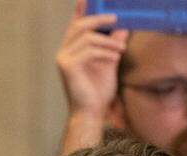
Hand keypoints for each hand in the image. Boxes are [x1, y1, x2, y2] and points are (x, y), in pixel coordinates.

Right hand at [56, 0, 128, 118]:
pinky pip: (88, 50)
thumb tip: (122, 27)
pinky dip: (105, 51)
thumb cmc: (98, 92)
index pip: (76, 24)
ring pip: (86, 37)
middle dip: (98, 19)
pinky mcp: (67, 66)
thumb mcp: (110, 63)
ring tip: (121, 47)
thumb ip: (113, 45)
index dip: (81, 10)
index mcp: (71, 49)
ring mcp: (63, 58)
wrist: (91, 113)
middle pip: (79, 25)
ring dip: (107, 40)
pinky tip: (115, 55)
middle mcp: (64, 51)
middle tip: (116, 18)